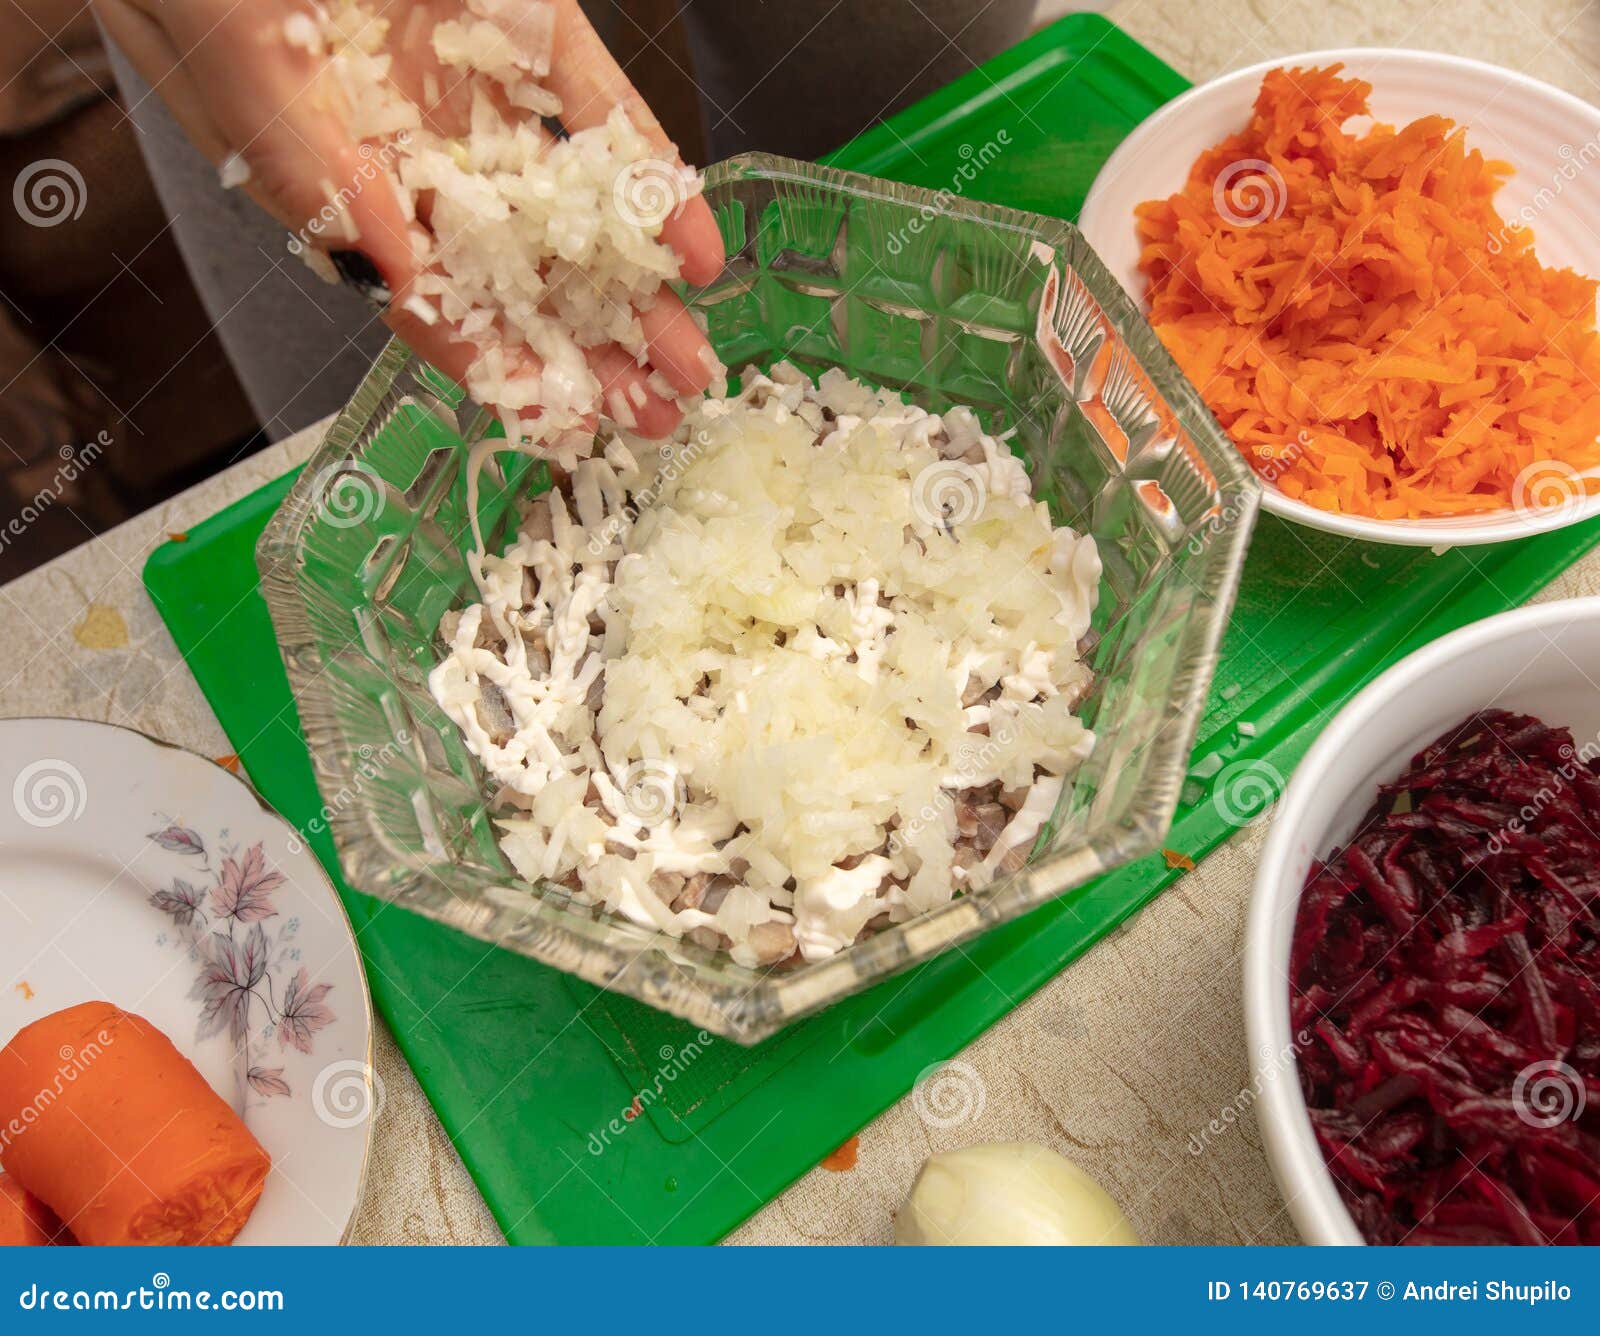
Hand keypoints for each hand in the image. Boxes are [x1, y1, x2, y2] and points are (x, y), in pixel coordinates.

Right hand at [94, 0, 724, 436]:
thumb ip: (307, 170)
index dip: (498, 368)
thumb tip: (387, 270)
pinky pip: (602, 114)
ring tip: (693, 357)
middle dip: (592, 351)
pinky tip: (698, 245)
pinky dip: (651, 176)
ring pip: (574, 210)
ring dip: (636, 288)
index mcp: (347, 186)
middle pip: (521, 276)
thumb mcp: (231, 64)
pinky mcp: (534, 30)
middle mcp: (425, 155)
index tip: (563, 422)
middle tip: (658, 413)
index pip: (431, 300)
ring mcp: (486, 95)